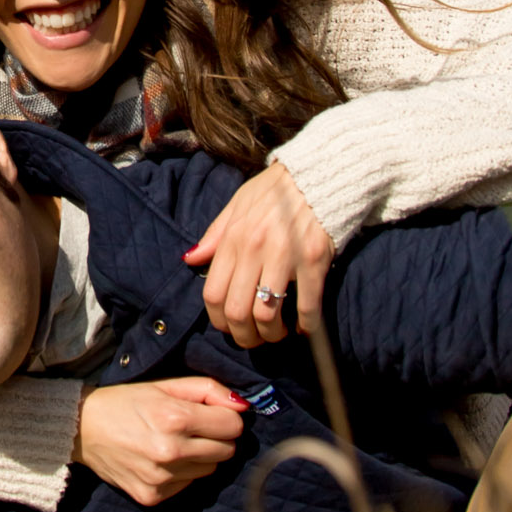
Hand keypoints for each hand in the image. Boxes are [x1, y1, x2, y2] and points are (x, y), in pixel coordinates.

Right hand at [72, 378, 248, 506]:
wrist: (82, 430)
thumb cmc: (126, 402)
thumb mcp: (165, 385)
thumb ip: (208, 390)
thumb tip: (243, 406)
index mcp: (175, 418)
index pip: (233, 426)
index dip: (226, 418)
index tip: (211, 415)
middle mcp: (170, 451)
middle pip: (227, 451)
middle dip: (217, 438)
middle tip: (193, 429)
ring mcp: (161, 478)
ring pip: (210, 470)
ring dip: (200, 457)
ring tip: (174, 443)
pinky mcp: (152, 497)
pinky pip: (187, 485)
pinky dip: (181, 473)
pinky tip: (159, 460)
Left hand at [181, 162, 334, 348]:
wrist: (320, 173)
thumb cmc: (276, 191)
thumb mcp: (238, 204)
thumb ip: (215, 235)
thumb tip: (190, 259)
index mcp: (234, 238)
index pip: (213, 295)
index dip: (219, 321)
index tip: (230, 327)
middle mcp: (255, 249)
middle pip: (237, 312)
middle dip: (244, 336)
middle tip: (254, 338)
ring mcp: (285, 256)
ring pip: (267, 315)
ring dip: (272, 334)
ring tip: (277, 333)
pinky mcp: (315, 261)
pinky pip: (306, 306)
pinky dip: (304, 325)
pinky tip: (303, 327)